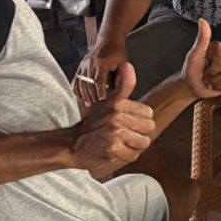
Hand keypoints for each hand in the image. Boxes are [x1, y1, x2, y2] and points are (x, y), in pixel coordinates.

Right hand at [70, 62, 155, 176]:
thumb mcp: (106, 102)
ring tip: (124, 143)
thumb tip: (129, 65)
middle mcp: (117, 117)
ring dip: (135, 145)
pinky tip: (118, 151)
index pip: (148, 113)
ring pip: (143, 142)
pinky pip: (134, 155)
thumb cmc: (92, 122)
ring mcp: (115, 134)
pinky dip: (127, 155)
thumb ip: (123, 86)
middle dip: (140, 133)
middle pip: (149, 128)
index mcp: (118, 104)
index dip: (142, 120)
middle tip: (128, 135)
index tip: (131, 123)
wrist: (71, 143)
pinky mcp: (113, 150)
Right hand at [75, 37, 128, 109]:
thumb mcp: (124, 63)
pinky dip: (77, 89)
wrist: (109, 40)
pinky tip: (81, 96)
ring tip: (88, 104)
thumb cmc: (118, 53)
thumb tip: (121, 91)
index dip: (100, 91)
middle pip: (88, 83)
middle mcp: (90, 63)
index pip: (99, 80)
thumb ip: (123, 76)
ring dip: (84, 94)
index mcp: (102, 62)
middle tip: (96, 107)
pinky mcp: (81, 65)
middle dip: (92, 96)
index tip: (103, 101)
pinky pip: (76, 79)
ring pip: (81, 83)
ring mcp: (84, 64)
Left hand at [182, 19, 220, 98]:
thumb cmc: (192, 69)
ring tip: (212, 80)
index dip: (212, 66)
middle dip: (214, 76)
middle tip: (207, 74)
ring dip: (218, 83)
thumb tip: (202, 20)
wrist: (192, 85)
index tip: (205, 64)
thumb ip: (202, 38)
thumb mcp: (194, 54)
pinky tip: (219, 86)